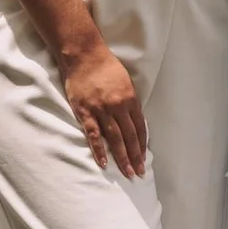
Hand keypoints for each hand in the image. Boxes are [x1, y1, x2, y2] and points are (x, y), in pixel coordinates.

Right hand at [60, 34, 146, 175]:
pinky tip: (104, 163)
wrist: (84, 55)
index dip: (142, 145)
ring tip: (127, 173)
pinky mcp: (85, 112)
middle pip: (129, 136)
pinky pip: (94, 135)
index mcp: (130, 99)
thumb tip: (134, 121)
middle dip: (135, 157)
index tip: (143, 159)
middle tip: (139, 173)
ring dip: (122, 157)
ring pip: (115, 139)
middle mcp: (118, 106)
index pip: (139, 128)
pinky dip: (99, 150)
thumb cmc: (105, 66)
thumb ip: (130, 102)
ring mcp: (101, 110)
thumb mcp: (126, 82)